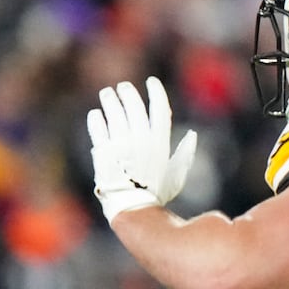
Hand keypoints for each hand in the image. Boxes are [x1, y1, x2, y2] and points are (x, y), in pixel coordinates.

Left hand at [87, 76, 197, 222]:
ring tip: (107, 94)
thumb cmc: (155, 193)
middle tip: (122, 87)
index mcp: (159, 142)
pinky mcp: (103, 151)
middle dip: (128, 93)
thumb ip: (184, 154)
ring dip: (110, 101)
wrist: (131, 207)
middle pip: (134, 106)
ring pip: (114, 113)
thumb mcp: (176, 174)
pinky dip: (96, 119)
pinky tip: (96, 114)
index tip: (151, 81)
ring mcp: (121, 144)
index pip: (159, 108)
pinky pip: (98, 129)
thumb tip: (192, 135)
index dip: (156, 91)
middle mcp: (140, 139)